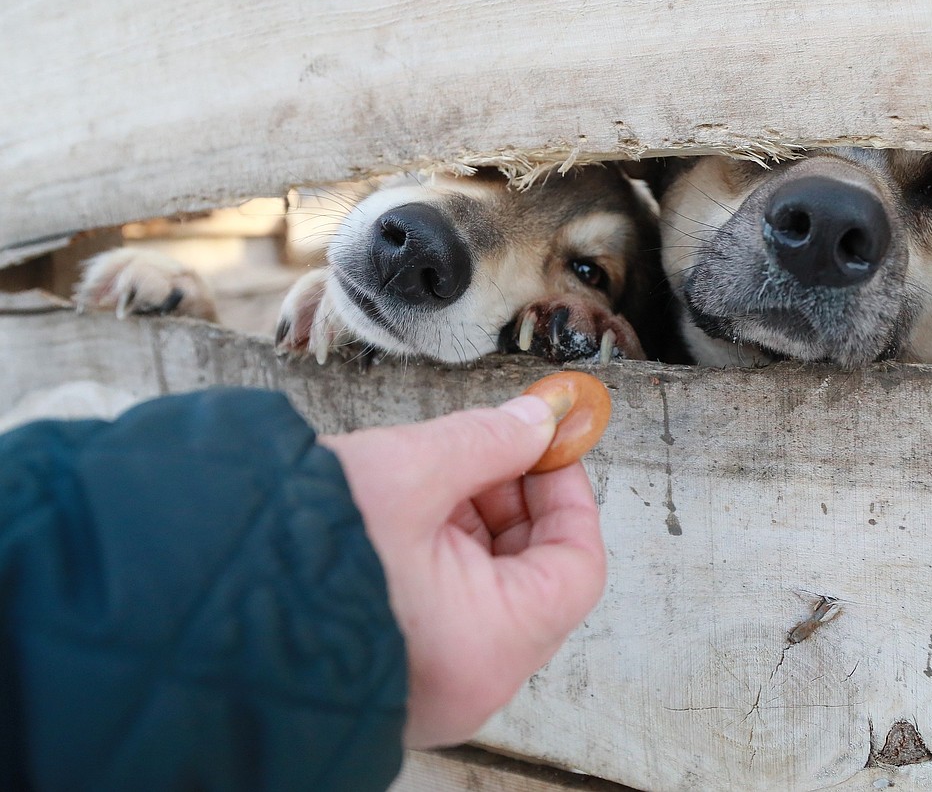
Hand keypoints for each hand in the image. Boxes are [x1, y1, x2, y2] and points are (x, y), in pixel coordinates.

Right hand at [320, 396, 605, 748]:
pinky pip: (445, 610)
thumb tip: (539, 418)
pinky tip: (406, 508)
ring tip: (431, 472)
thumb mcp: (407, 471)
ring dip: (474, 522)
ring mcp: (429, 686)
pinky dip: (439, 554)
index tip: (547, 442)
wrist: (180, 600)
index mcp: (487, 646)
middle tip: (489, 444)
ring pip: (488, 590)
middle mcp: (467, 682)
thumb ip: (487, 440)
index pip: (577, 566)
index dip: (567, 491)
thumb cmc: (291, 548)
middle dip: (515, 499)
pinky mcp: (392, 674)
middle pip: (535, 577)